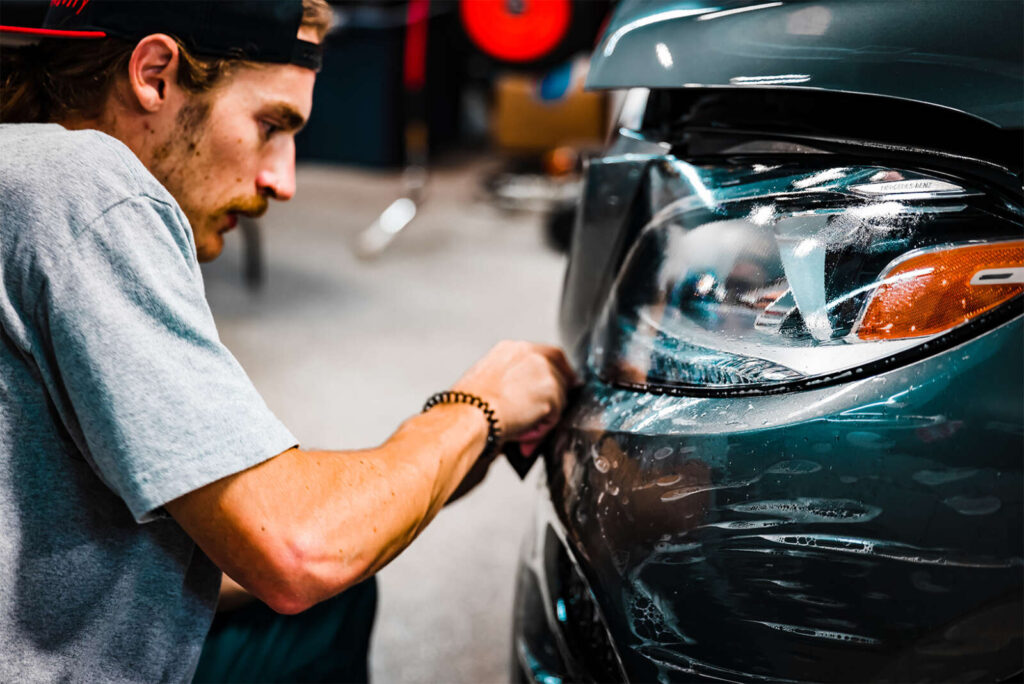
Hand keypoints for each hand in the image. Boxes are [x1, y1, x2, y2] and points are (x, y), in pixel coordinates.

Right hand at [453, 341, 576, 443]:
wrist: (471, 412)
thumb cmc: (470, 403)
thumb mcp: (488, 380)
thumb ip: (512, 381)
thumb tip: (528, 399)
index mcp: (513, 349)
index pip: (549, 354)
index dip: (560, 371)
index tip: (567, 382)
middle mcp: (531, 354)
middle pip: (560, 374)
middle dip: (556, 397)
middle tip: (538, 419)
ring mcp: (543, 370)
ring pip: (558, 397)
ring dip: (544, 416)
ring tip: (520, 427)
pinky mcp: (551, 389)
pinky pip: (555, 415)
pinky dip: (542, 428)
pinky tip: (523, 430)